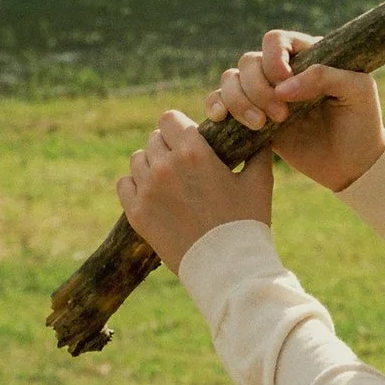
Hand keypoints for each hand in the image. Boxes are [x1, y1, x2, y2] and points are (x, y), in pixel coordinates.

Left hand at [119, 109, 272, 274]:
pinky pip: (124, 184)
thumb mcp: (260, 180)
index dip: (178, 126)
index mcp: (195, 153)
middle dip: (168, 146)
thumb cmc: (247, 221)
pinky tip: (152, 192)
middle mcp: (166, 167)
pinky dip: (135, 184)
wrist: (228, 266)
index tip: (187, 137)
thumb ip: (257, 151)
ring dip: (151, 164)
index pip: (169, 119)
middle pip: (154, 138)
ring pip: (137, 159)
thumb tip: (259, 133)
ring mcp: (148, 190)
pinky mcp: (137, 213)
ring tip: (168, 179)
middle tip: (182, 163)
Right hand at [202, 29, 384, 192]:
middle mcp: (283, 72)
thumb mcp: (359, 92)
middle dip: (258, 88)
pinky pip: (220, 102)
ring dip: (238, 100)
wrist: (354, 164)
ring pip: (231, 80)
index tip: (286, 82)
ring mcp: (265, 95)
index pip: (276, 40)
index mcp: (309, 55)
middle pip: (249, 62)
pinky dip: (216, 106)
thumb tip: (283, 87)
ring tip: (261, 125)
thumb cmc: (362, 122)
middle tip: (282, 115)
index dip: (273, 58)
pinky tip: (222, 118)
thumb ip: (326, 77)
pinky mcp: (252, 119)